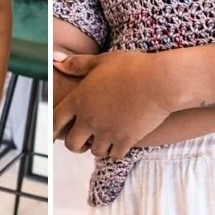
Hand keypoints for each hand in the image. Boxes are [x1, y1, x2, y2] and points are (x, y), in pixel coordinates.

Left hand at [53, 50, 172, 158]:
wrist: (160, 81)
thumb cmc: (131, 66)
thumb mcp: (102, 60)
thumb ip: (77, 64)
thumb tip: (55, 59)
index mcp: (79, 99)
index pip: (56, 120)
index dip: (54, 128)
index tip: (55, 133)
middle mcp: (89, 118)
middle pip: (72, 143)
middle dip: (76, 143)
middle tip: (82, 141)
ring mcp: (107, 132)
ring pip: (95, 151)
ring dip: (98, 146)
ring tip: (103, 139)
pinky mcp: (125, 140)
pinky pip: (115, 154)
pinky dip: (116, 150)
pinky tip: (119, 142)